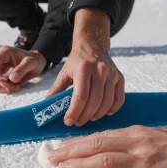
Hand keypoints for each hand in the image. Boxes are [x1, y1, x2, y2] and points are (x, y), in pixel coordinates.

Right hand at [0, 45, 46, 93]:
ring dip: (2, 86)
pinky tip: (14, 85)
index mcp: (4, 51)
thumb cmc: (34, 60)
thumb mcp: (31, 64)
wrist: (36, 61)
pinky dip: (4, 85)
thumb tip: (11, 78)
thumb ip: (22, 70)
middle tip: (12, 88)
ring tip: (16, 86)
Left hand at [46, 8, 124, 126]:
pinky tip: (104, 113)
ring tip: (88, 118)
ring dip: (97, 114)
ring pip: (107, 102)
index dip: (74, 111)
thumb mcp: (64, 73)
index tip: (69, 121)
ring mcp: (112, 74)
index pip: (80, 96)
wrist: (93, 46)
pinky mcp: (120, 77)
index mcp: (83, 68)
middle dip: (85, 116)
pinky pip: (119, 98)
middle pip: (94, 101)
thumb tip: (46, 106)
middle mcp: (100, 70)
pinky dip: (112, 109)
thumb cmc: (77, 62)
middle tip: (78, 122)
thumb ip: (56, 90)